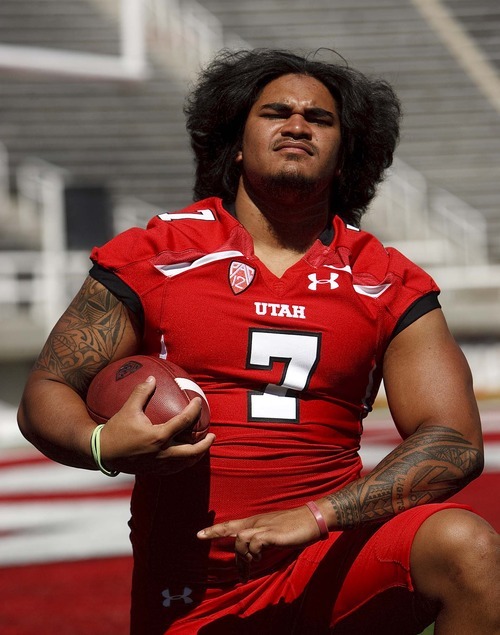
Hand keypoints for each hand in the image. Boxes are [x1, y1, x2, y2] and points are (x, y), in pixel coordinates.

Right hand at [98, 376, 214, 473]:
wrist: (101, 453)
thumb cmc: (115, 430)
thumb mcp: (128, 408)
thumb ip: (141, 392)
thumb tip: (152, 377)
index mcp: (158, 436)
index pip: (184, 421)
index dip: (194, 410)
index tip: (199, 402)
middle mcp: (162, 452)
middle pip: (192, 451)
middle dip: (205, 444)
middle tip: (213, 435)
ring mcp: (159, 464)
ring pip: (185, 463)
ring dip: (197, 455)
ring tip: (203, 448)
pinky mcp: (153, 470)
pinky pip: (174, 469)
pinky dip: (183, 463)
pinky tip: (185, 457)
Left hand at [197, 505, 323, 579]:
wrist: (312, 519)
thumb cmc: (294, 528)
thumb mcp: (273, 534)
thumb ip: (261, 542)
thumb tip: (252, 556)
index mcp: (255, 522)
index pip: (230, 525)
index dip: (214, 530)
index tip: (198, 535)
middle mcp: (256, 522)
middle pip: (232, 532)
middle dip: (225, 546)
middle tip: (228, 562)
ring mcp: (263, 527)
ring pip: (241, 540)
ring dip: (245, 556)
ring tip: (254, 566)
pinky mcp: (272, 534)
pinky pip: (255, 543)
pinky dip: (254, 553)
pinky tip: (261, 558)